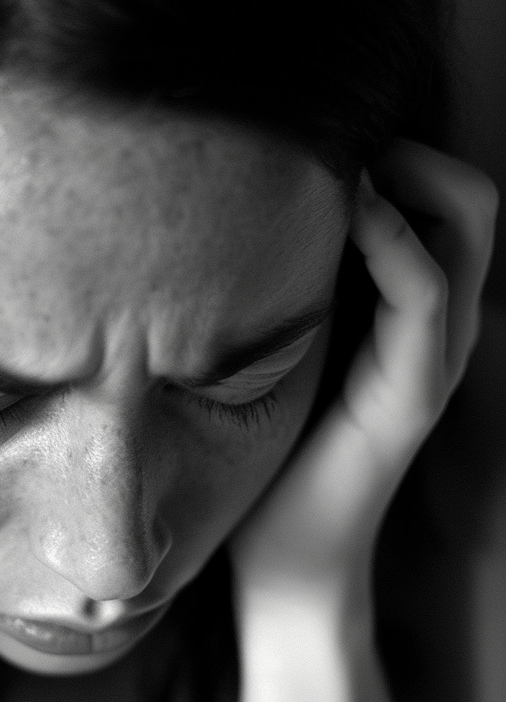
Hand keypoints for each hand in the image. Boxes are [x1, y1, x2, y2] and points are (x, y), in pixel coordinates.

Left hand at [228, 139, 497, 615]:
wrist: (282, 555)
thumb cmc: (263, 448)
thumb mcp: (273, 343)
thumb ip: (286, 281)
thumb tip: (232, 208)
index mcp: (408, 308)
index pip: (443, 194)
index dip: (400, 151)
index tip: (317, 145)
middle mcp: (437, 323)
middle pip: (470, 196)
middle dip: (414, 152)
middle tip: (333, 156)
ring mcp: (436, 354)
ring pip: (465, 223)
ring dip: (407, 176)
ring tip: (335, 174)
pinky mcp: (415, 390)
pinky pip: (425, 289)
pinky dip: (389, 237)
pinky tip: (341, 216)